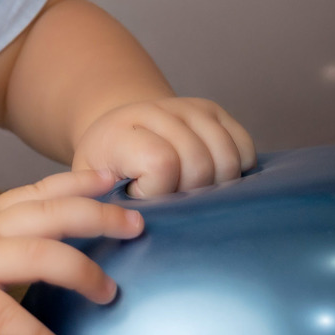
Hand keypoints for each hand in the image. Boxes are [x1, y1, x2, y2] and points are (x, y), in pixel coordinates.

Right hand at [0, 169, 143, 334]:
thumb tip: (0, 251)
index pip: (37, 191)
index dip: (78, 183)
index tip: (112, 176)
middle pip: (53, 213)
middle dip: (100, 216)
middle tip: (138, 222)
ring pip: (42, 255)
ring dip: (83, 273)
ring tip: (110, 294)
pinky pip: (8, 315)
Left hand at [73, 96, 255, 198]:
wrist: (119, 130)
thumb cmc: (107, 170)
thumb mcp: (90, 190)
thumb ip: (104, 207)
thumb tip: (132, 227)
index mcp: (119, 132)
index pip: (161, 162)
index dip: (160, 192)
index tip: (142, 198)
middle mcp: (154, 111)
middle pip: (200, 162)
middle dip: (192, 194)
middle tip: (172, 199)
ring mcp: (187, 107)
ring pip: (227, 155)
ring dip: (218, 184)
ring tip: (193, 192)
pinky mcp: (213, 110)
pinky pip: (244, 145)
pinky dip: (239, 170)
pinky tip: (216, 179)